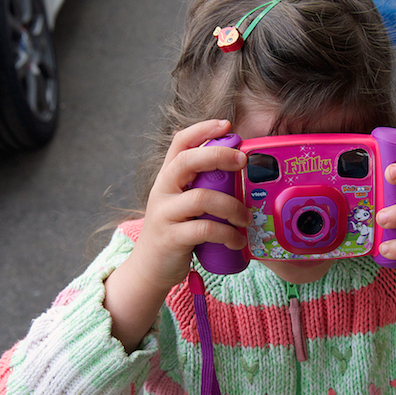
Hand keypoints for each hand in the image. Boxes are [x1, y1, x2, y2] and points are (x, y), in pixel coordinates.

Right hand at [132, 119, 251, 290]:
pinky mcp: (171, 238)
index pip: (180, 144)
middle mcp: (163, 191)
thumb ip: (202, 187)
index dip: (202, 130)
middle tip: (242, 161)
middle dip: (218, 155)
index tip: (227, 125)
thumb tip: (237, 170)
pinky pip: (205, 229)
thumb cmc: (175, 233)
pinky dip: (227, 234)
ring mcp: (165, 214)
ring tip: (246, 218)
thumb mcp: (184, 205)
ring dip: (232, 206)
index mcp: (168, 179)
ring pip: (201, 198)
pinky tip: (238, 241)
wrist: (149, 269)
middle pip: (186, 161)